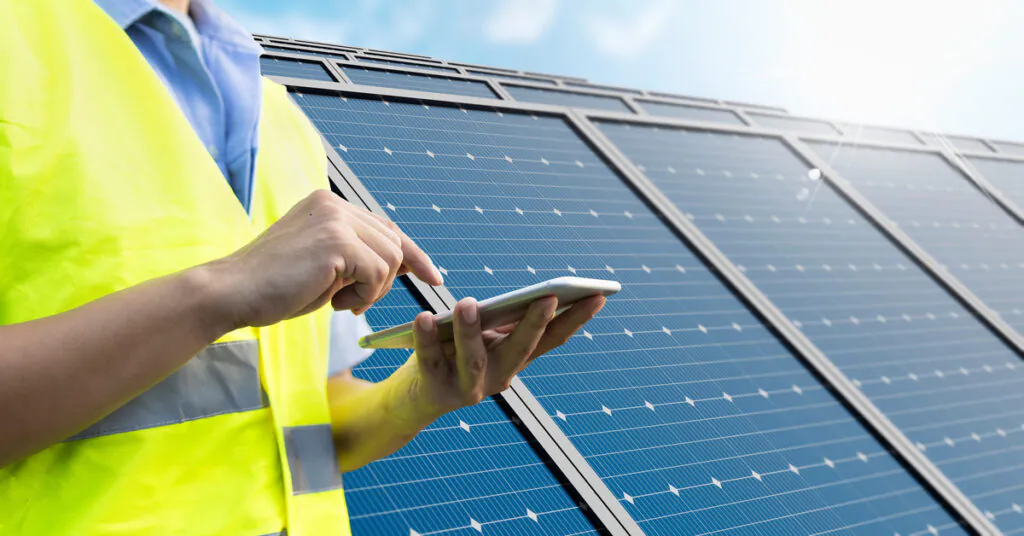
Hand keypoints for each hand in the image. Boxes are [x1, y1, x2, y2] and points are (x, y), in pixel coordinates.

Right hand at [206, 190, 442, 328]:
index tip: (434, 277)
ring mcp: (335, 219)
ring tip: (338, 299)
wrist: (232, 293)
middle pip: (394, 243)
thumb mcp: (325, 266)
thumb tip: (403, 262)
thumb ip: (358, 256)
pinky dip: (364, 294)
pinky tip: (335, 302)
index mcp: (329, 205)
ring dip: (372, 289)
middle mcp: (334, 204)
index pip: (386, 227)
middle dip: (386, 280)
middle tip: (352, 300)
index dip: (413, 255)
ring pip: (390, 258)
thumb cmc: (274, 287)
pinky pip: (378, 272)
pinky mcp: (336, 240)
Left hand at [404, 294, 606, 416]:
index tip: (597, 296)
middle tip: (548, 296)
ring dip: (471, 331)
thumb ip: (497, 322)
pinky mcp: (435, 392)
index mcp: (514, 360)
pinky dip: (426, 339)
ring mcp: (468, 389)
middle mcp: (498, 378)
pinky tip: (423, 316)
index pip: (551, 339)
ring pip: (474, 359)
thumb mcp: (479, 336)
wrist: (410, 401)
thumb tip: (516, 295)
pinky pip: (430, 361)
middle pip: (520, 349)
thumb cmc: (449, 355)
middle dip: (535, 323)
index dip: (576, 320)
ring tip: (467, 303)